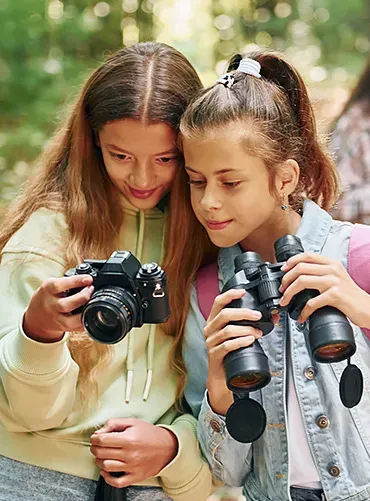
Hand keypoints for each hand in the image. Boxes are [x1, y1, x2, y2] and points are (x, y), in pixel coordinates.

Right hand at [23, 274, 93, 342]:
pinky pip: (78, 327)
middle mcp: (51, 306)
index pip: (59, 285)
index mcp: (47, 290)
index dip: (75, 281)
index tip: (89, 279)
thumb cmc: (48, 295)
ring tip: (93, 302)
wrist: (37, 315)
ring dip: (86, 311)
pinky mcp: (64, 328)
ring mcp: (57, 319)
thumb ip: (67, 282)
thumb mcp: (52, 284)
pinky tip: (92, 313)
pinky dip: (87, 321)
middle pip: (66, 305)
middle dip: (82, 297)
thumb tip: (89, 280)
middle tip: (91, 289)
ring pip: (72, 321)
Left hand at [90, 418, 177, 487]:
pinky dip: (107, 478)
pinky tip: (105, 471)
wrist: (167, 447)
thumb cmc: (149, 434)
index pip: (102, 440)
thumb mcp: (133, 422)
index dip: (94, 438)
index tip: (95, 437)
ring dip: (99, 461)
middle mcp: (130, 454)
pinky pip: (117, 482)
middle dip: (95, 448)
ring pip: (106, 467)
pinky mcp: (135, 476)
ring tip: (101, 456)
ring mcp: (132, 467)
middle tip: (96, 445)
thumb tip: (100, 432)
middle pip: (102, 453)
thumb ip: (115, 423)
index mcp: (129, 439)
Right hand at [204, 289, 261, 414]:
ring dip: (246, 329)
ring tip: (258, 332)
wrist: (222, 376)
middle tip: (258, 316)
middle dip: (243, 313)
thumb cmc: (230, 353)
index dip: (230, 295)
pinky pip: (227, 345)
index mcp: (213, 321)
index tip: (243, 292)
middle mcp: (209, 329)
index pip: (218, 302)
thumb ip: (250, 325)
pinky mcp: (214, 354)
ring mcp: (211, 342)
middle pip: (224, 314)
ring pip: (227, 330)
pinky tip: (250, 341)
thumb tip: (273, 317)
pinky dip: (241, 341)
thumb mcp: (238, 335)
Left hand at [279, 252, 369, 326]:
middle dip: (286, 279)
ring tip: (285, 302)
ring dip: (289, 293)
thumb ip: (321, 274)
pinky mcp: (335, 296)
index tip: (283, 270)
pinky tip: (302, 316)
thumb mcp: (337, 278)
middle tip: (282, 290)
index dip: (291, 262)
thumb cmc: (351, 297)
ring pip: (302, 281)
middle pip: (300, 268)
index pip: (306, 256)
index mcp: (331, 263)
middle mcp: (332, 270)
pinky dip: (303, 311)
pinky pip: (311, 302)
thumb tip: (299, 277)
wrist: (369, 309)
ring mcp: (334, 282)